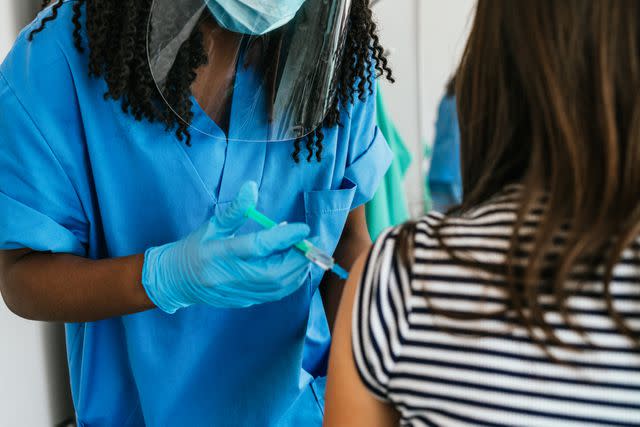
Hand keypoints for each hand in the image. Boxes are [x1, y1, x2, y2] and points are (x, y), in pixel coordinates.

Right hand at [142, 182, 310, 312]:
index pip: (257, 246)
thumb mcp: (212, 225)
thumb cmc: (194, 248)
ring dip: (298, 270)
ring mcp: (238, 292)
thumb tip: (252, 187)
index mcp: (220, 253)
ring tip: (306, 252)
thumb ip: (235, 209)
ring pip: (278, 286)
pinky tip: (295, 266)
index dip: (283, 237)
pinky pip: (274, 294)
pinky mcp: (245, 302)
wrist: (175, 281)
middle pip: (274, 272)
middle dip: (299, 257)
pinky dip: (291, 281)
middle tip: (311, 241)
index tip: (303, 228)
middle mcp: (230, 276)